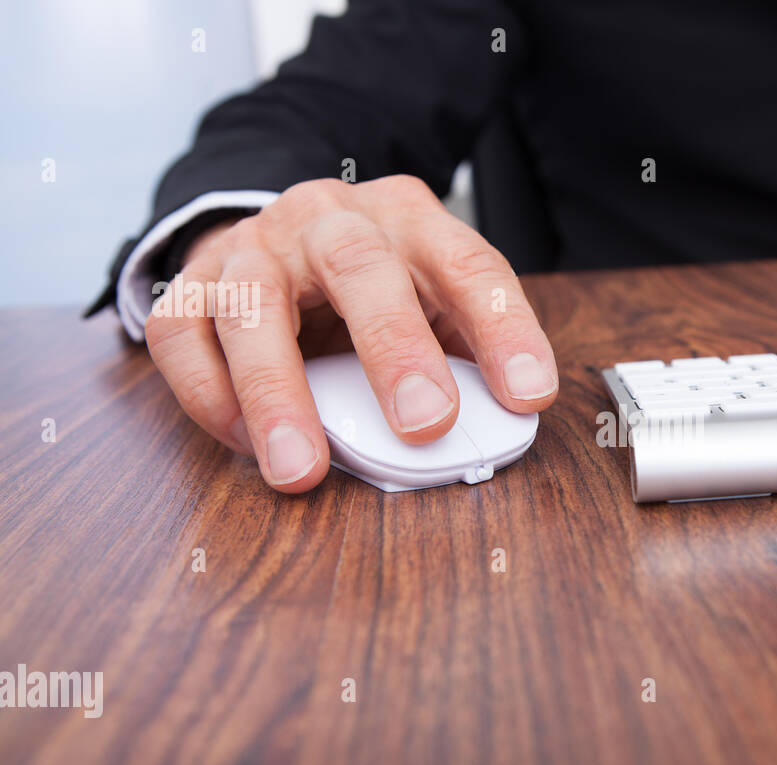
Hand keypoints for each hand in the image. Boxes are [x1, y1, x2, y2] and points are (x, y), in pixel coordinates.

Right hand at [144, 175, 558, 491]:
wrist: (284, 238)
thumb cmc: (375, 289)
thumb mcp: (432, 303)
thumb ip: (460, 354)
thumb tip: (494, 429)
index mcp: (410, 221)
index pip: (468, 266)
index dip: (504, 330)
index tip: (528, 394)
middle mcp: (331, 220)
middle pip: (362, 268)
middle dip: (395, 349)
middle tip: (425, 424)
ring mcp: (256, 245)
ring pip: (255, 303)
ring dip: (277, 392)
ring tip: (302, 469)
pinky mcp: (194, 281)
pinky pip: (184, 334)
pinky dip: (211, 394)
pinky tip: (245, 443)